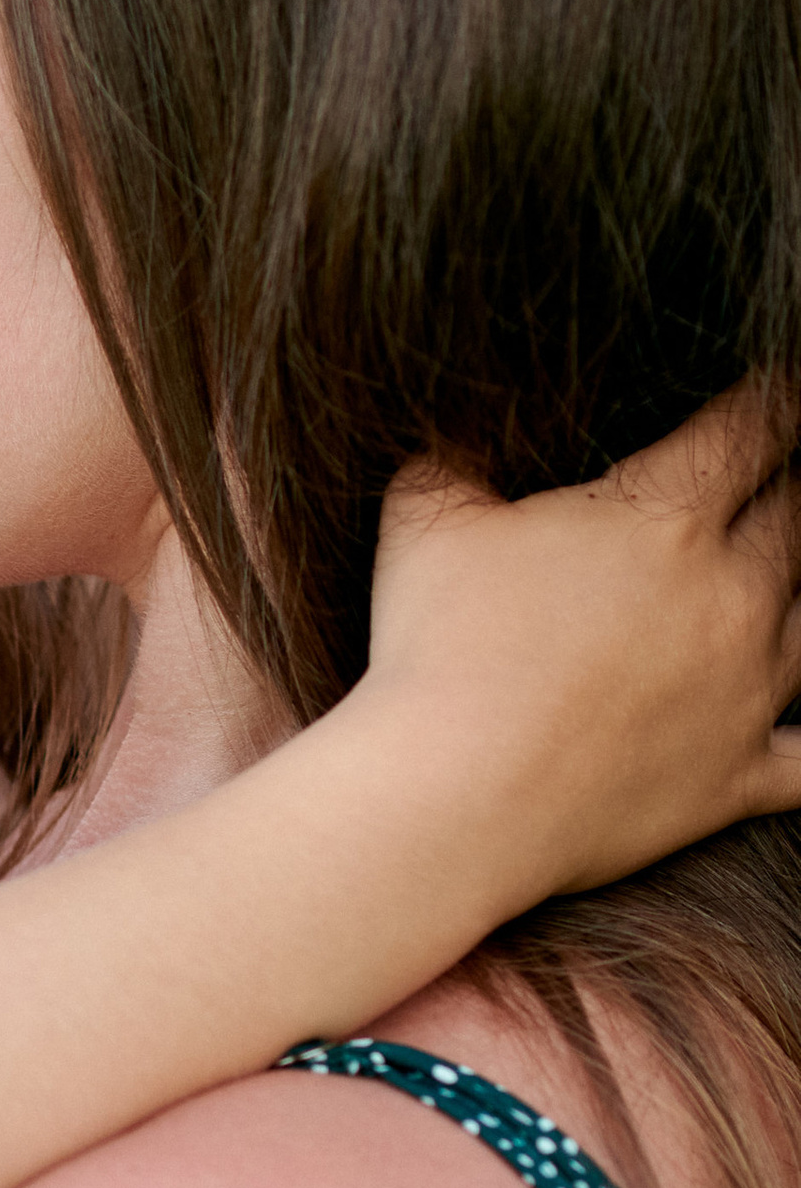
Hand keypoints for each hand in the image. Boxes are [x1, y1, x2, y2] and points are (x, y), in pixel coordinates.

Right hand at [362, 383, 800, 909]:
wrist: (455, 797)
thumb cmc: (434, 647)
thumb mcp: (424, 517)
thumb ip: (456, 450)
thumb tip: (461, 416)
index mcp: (663, 517)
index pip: (749, 429)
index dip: (770, 399)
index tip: (775, 389)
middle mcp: (731, 593)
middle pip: (799, 516)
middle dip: (790, 487)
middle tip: (780, 476)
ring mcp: (747, 690)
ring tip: (786, 580)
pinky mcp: (739, 774)